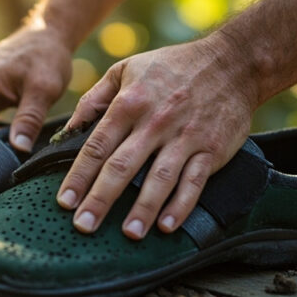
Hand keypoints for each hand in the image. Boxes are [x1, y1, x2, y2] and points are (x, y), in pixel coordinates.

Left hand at [57, 33, 256, 238]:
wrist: (232, 63)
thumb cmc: (171, 67)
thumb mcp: (126, 70)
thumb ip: (94, 99)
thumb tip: (68, 130)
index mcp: (129, 103)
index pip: (97, 145)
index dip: (79, 176)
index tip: (64, 201)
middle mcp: (155, 122)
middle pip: (122, 166)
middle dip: (100, 199)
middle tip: (84, 226)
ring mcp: (185, 137)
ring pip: (159, 178)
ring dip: (143, 209)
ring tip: (128, 234)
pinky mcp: (211, 149)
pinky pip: (194, 181)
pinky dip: (181, 205)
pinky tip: (167, 226)